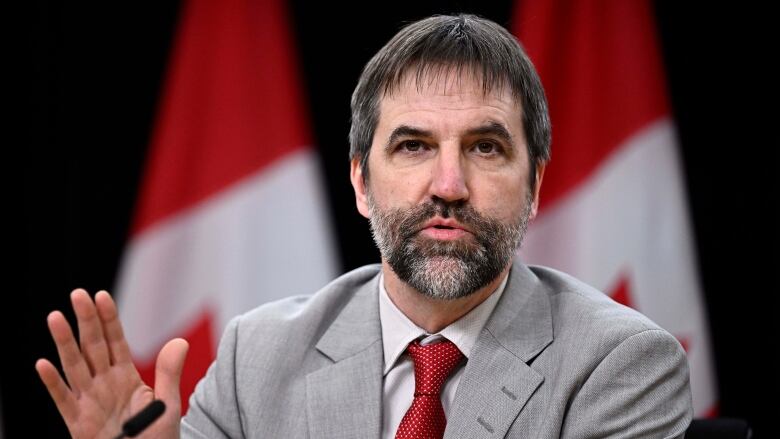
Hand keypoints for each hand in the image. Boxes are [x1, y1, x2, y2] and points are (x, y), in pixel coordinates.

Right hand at [36, 289, 188, 438]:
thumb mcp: (168, 405)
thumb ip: (169, 373)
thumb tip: (179, 340)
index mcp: (126, 378)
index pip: (115, 342)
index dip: (108, 319)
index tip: (101, 296)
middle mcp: (105, 386)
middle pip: (92, 347)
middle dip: (85, 321)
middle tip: (77, 294)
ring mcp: (89, 403)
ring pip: (74, 367)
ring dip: (64, 343)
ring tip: (56, 317)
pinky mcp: (78, 424)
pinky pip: (63, 402)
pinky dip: (53, 384)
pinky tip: (43, 364)